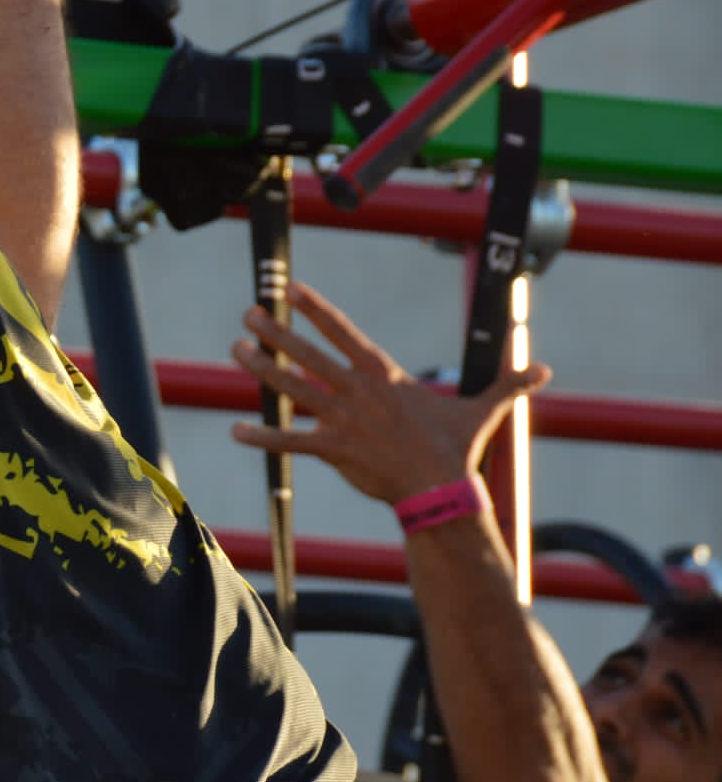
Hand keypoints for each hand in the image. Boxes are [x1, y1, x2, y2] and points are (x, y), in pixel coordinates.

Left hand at [229, 282, 551, 505]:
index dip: (317, 309)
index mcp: (383, 375)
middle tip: (248, 315)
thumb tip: (546, 371)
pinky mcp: (334, 449)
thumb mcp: (481, 409)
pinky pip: (292, 441)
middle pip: (309, 355)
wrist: (442, 492)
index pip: (344, 332)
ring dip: (262, 370)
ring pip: (294, 389)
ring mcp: (343, 419)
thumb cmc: (456, 449)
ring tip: (235, 351)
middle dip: (276, 332)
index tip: (292, 289)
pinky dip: (264, 436)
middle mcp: (358, 391)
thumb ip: (507, 385)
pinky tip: (237, 430)